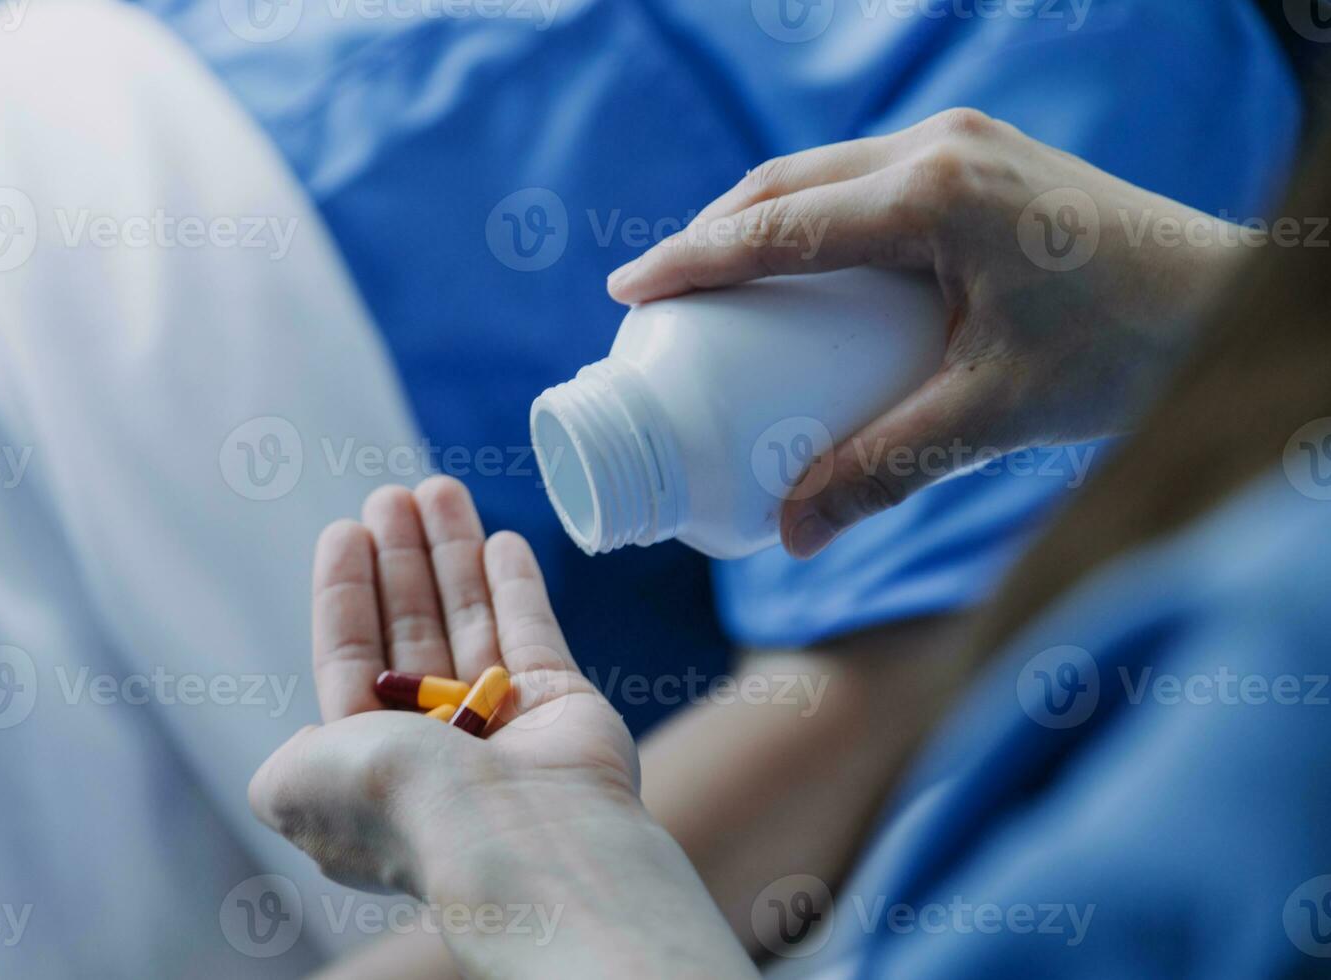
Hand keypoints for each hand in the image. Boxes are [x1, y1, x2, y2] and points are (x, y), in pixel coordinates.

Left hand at [249, 476, 638, 897]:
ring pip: (471, 619)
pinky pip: (532, 629)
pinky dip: (515, 585)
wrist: (514, 833)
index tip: (346, 532)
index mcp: (371, 762)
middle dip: (400, 561)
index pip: (353, 658)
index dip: (346, 593)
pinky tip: (499, 538)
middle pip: (412, 628)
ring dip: (453, 554)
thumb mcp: (292, 787)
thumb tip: (304, 743)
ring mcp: (504, 722)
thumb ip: (281, 763)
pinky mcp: (562, 702)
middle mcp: (437, 743)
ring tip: (439, 489)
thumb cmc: (399, 802)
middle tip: (392, 497)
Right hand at [608, 108, 1241, 556]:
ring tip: (714, 280)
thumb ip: (882, 472)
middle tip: (656, 292)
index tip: (628, 289)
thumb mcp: (991, 418)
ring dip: (762, 219)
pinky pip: (869, 179)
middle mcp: (944, 147)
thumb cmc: (1126, 352)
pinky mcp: (983, 158)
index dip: (693, 258)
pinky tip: (802, 266)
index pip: (779, 225)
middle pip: (788, 182)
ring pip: (826, 172)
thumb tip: (790, 534)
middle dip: (713, 234)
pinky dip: (816, 218)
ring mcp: (967, 142)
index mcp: (937, 195)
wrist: (1227, 303)